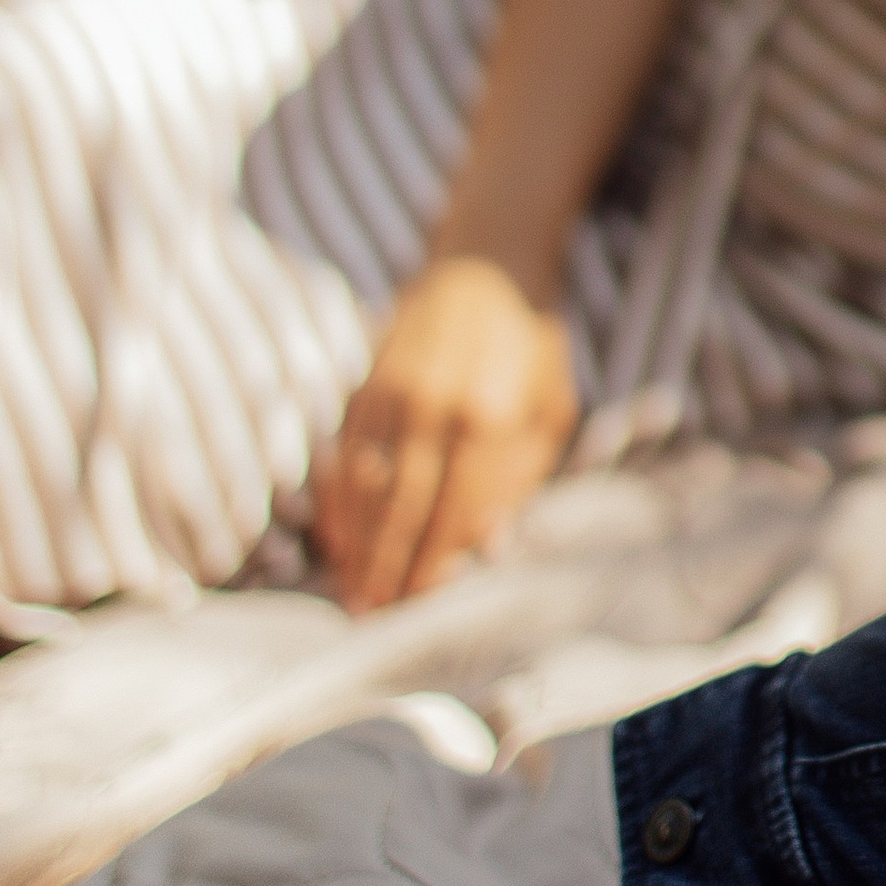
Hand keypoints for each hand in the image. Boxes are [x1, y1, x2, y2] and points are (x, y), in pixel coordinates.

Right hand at [316, 257, 578, 613]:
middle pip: (400, 506)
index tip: (418, 607)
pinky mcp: (364, 384)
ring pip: (362, 484)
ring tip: (351, 592)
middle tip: (372, 618)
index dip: (431, 563)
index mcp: (487, 416)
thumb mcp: (550, 411)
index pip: (452, 510)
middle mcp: (431, 406)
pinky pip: (340, 453)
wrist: (483, 267)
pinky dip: (335, 499)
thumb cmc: (529, 349)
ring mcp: (390, 393)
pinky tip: (335, 537)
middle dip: (385, 566)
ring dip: (354, 543)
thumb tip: (483, 544)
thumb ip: (520, 478)